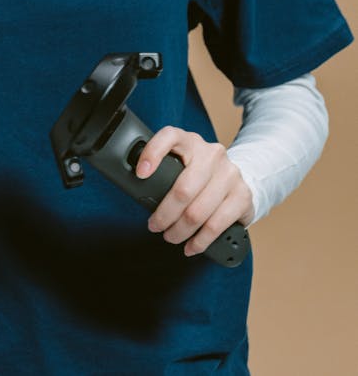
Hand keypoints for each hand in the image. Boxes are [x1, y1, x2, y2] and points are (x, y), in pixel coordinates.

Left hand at [135, 127, 254, 256]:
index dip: (153, 153)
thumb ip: (166, 171)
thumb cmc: (200, 175)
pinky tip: (191, 246)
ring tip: (171, 237)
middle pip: (183, 189)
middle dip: (164, 214)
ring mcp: (230, 174)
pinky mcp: (243, 196)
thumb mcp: (183, 164)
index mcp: (191, 141)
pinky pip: (216, 225)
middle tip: (155, 226)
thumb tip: (141, 193)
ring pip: (198, 211)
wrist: (238, 180)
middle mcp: (212, 154)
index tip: (140, 174)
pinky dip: (200, 241)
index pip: (169, 136)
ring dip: (180, 231)